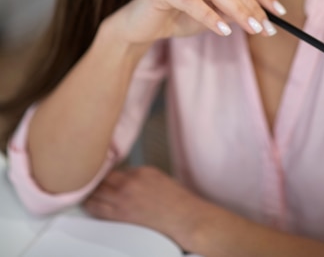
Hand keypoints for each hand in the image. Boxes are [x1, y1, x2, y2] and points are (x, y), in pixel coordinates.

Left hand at [84, 166, 204, 248]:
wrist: (185, 219)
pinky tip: (86, 203)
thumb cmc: (176, 200)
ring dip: (86, 192)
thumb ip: (136, 173)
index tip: (92, 165)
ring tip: (77, 188)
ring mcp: (123, 203)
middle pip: (100, 180)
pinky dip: (90, 205)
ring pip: (95, 196)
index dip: (100, 166)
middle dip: (89, 178)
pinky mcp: (122, 219)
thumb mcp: (156, 175)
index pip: (111, 167)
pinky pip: (99, 211)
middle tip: (78, 175)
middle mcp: (129, 186)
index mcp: (139, 172)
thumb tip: (121, 175)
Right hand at [111, 0, 284, 47]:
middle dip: (252, 6)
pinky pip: (190, 0)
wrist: (137, 29)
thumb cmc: (175, 19)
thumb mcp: (210, 17)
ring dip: (237, 10)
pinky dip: (209, 16)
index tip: (279, 12)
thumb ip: (230, 13)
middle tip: (266, 27)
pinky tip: (224, 31)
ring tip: (252, 29)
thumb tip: (260, 18)